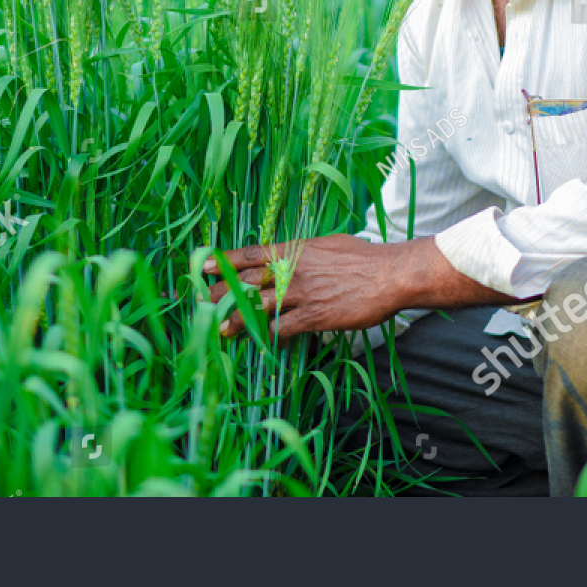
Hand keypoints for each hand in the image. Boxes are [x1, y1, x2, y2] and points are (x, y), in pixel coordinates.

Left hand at [203, 234, 407, 339]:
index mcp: (294, 250)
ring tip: (218, 329)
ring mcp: (301, 294)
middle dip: (219, 292)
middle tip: (197, 301)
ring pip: (258, 307)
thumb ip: (305, 251)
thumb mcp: (329, 244)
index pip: (250, 254)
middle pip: (246, 282)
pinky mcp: (314, 316)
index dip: (224, 260)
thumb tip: (293, 254)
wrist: (389, 275)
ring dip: (236, 319)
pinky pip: (283, 328)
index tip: (202, 265)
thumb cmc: (364, 257)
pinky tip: (259, 342)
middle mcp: (291, 271)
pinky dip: (269, 336)